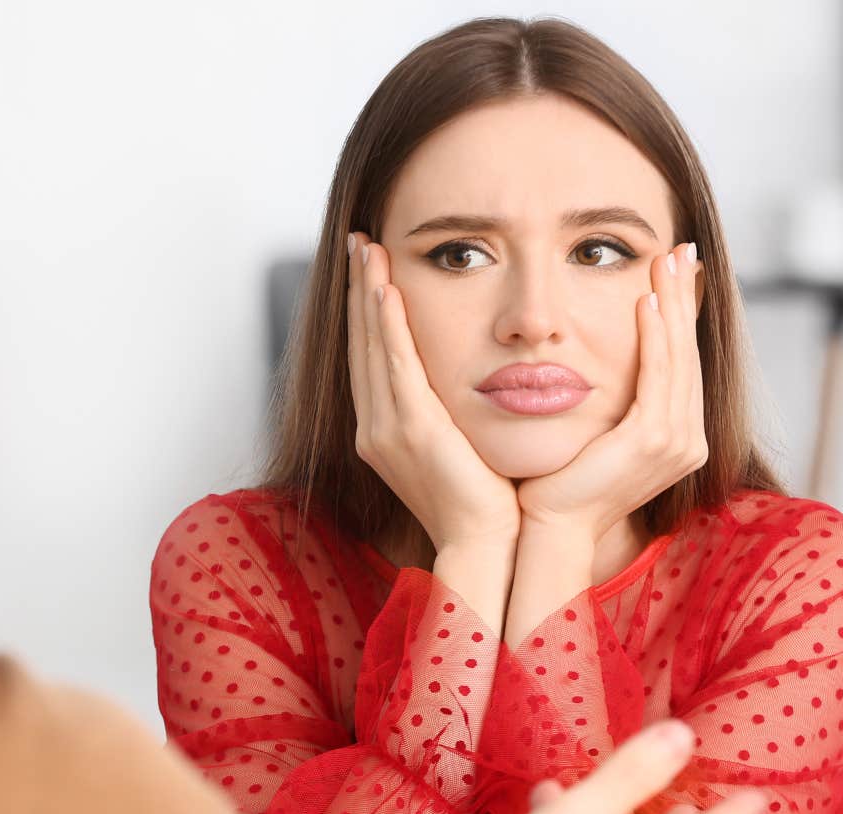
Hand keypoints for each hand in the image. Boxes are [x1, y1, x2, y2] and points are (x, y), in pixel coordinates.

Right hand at [348, 233, 517, 551]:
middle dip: (358, 288)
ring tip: (368, 248)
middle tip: (359, 240)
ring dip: (367, 293)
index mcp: (381, 431)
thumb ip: (447, 411)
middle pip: (360, 342)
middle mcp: (373, 427)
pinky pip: (395, 366)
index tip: (368, 265)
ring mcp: (386, 428)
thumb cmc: (483, 502)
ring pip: (372, 346)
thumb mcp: (457, 446)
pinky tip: (386, 291)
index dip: (364, 307)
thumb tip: (462, 378)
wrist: (483, 543)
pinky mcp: (411, 429)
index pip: (369, 355)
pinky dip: (387, 326)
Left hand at [515, 243, 707, 542]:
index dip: (680, 314)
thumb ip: (611, 401)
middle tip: (679, 249)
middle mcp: (687, 440)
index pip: (681, 363)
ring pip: (677, 356)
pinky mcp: (652, 440)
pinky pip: (658, 375)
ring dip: (671, 304)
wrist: (550, 529)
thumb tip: (598, 361)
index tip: (673, 272)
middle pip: (688, 352)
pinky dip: (654, 336)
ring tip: (664, 260)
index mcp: (677, 438)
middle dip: (683, 297)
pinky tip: (646, 301)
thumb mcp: (594, 433)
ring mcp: (676, 442)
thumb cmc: (559, 484)